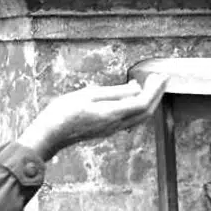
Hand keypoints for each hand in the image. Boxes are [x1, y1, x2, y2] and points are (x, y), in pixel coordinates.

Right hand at [16, 74, 168, 160]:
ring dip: (149, 101)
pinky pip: (130, 119)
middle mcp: (116, 125)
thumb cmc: (63, 113)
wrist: (48, 135)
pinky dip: (138, 106)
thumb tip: (136, 88)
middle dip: (157, 94)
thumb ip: (115, 92)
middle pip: (145, 112)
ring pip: (139, 117)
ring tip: (152, 85)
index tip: (161, 75)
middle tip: (161, 78)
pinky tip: (133, 96)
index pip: (143, 102)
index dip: (155, 89)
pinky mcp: (106, 130)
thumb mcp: (88, 95)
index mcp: (112, 114)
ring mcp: (111, 129)